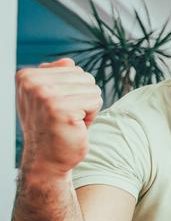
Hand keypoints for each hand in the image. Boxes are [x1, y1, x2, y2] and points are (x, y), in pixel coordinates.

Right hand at [16, 58, 102, 176]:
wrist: (46, 160)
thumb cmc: (51, 128)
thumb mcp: (47, 98)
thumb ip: (55, 77)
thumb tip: (69, 61)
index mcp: (26, 76)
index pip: (72, 68)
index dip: (72, 90)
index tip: (56, 107)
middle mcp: (33, 82)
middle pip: (85, 77)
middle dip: (82, 98)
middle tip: (65, 116)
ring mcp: (46, 95)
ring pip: (92, 88)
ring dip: (87, 108)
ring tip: (69, 121)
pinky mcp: (62, 109)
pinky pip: (95, 101)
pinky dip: (91, 116)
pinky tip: (75, 127)